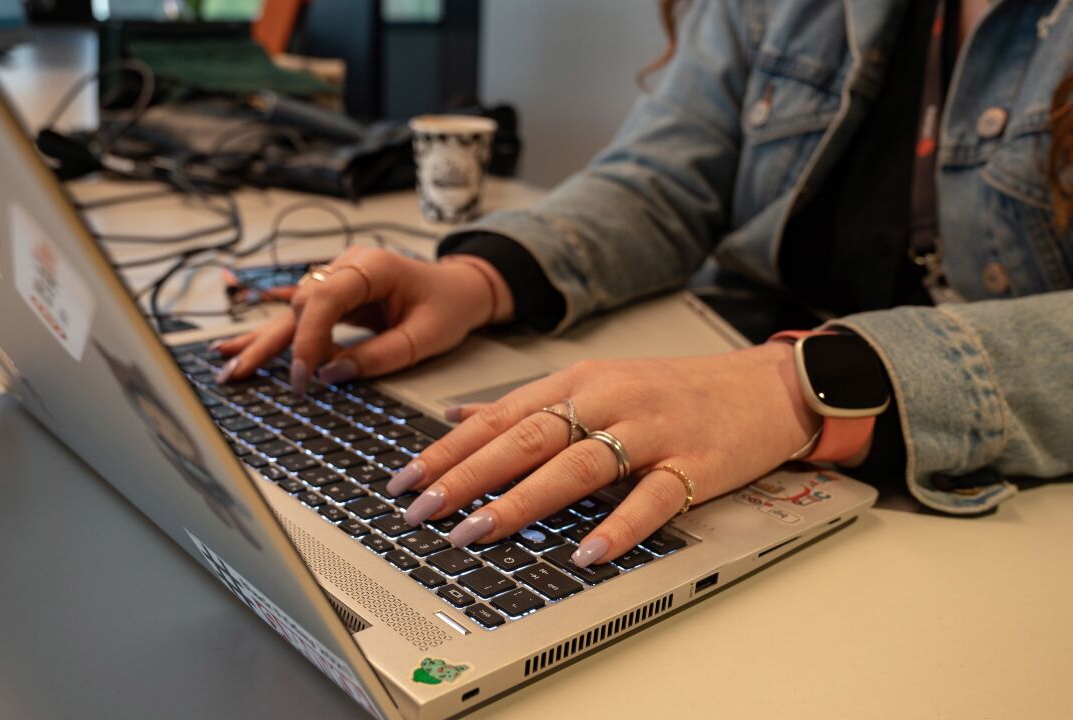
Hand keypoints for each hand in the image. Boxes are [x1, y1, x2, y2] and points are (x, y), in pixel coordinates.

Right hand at [212, 247, 512, 391]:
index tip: (304, 375)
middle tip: (240, 375)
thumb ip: (378, 357)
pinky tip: (238, 350)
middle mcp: (348, 266)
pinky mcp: (335, 297)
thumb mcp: (424, 338)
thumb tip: (330, 375)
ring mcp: (338, 279)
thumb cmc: (448, 308)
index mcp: (372, 266)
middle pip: (299, 304)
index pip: (326, 298)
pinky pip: (300, 319)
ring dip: (261, 342)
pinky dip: (274, 338)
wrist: (460, 288)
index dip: (310, 338)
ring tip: (227, 367)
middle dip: (269, 343)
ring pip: (292, 312)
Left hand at [386, 342, 823, 565]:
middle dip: (466, 477)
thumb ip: (527, 403)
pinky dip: (619, 526)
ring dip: (522, 501)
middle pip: (525, 439)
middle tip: (423, 511)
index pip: (498, 417)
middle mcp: (607, 400)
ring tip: (478, 532)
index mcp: (577, 383)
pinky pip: (652, 498)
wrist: (763, 386)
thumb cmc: (672, 390)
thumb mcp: (594, 382)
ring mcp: (651, 431)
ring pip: (577, 466)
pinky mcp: (694, 464)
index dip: (447, 450)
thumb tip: (456, 417)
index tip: (404, 481)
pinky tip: (587, 552)